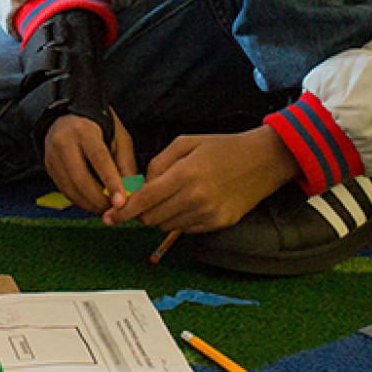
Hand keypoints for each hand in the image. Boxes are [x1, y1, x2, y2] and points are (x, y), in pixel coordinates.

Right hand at [44, 109, 137, 214]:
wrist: (68, 116)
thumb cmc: (99, 127)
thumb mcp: (118, 137)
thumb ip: (126, 164)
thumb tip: (130, 192)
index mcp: (84, 130)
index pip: (98, 158)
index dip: (110, 182)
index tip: (121, 202)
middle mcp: (64, 141)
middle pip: (80, 178)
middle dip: (99, 200)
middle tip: (114, 210)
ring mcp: (53, 155)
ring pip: (70, 188)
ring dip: (89, 204)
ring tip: (105, 208)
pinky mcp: (49, 166)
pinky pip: (64, 190)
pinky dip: (80, 200)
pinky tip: (92, 201)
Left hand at [106, 127, 300, 232]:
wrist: (262, 161)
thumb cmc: (221, 147)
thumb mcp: (185, 143)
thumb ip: (158, 164)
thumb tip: (142, 186)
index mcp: (184, 175)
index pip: (145, 200)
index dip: (124, 211)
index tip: (109, 218)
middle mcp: (196, 198)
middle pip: (152, 218)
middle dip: (140, 211)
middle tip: (141, 199)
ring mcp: (209, 214)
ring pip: (167, 225)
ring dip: (159, 215)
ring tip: (170, 195)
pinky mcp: (219, 224)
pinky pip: (186, 229)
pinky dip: (178, 219)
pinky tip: (187, 202)